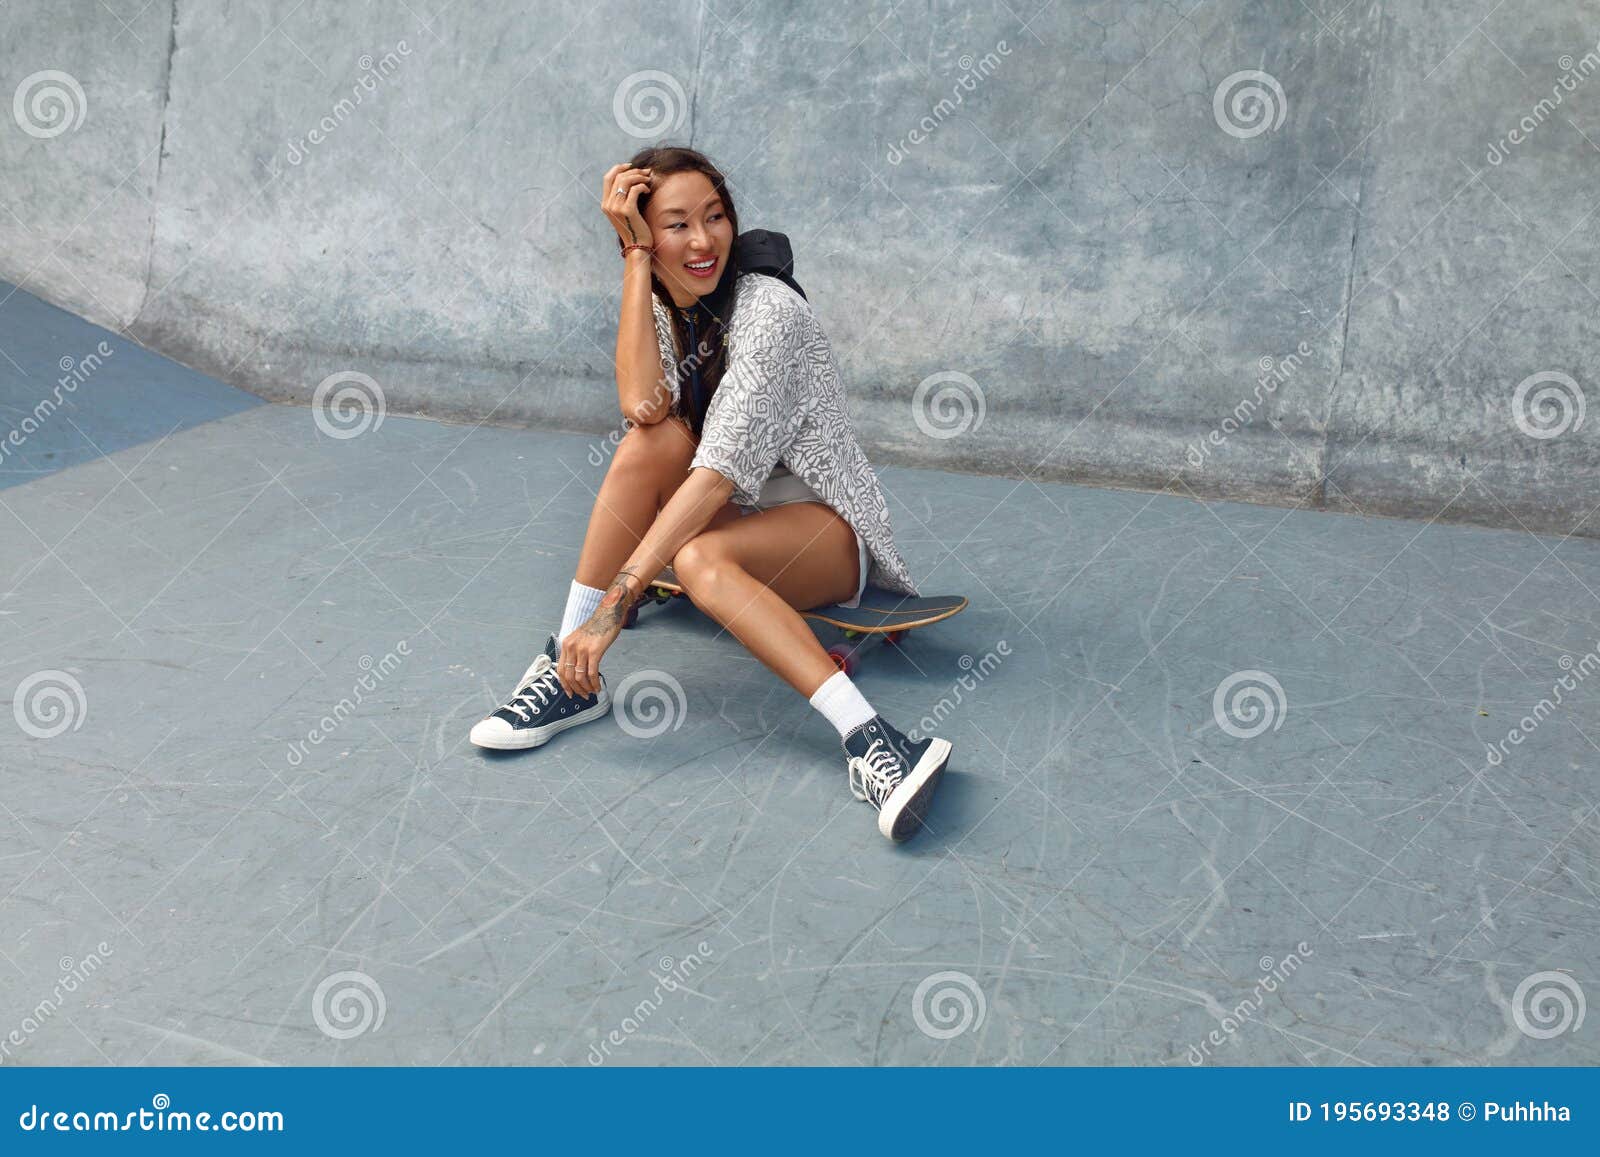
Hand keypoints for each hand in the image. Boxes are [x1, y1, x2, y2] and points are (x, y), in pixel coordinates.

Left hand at [555, 575, 637, 697]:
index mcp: (566, 645)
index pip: (560, 670)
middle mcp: (571, 647)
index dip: (565, 685)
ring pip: (580, 677)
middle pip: (569, 676)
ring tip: (592, 692)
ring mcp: (582, 649)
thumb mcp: (580, 639)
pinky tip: (598, 687)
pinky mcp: (595, 651)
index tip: (570, 692)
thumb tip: (576, 671)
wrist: (608, 615)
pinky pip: (592, 673)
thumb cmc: (597, 627)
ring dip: (586, 688)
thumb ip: (575, 652)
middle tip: (583, 696)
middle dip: (576, 689)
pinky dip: (595, 683)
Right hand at [601, 162, 653, 251]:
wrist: (637, 247)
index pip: (607, 178)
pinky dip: (643, 186)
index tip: (632, 166)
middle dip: (634, 171)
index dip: (619, 168)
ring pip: (626, 181)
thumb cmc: (635, 229)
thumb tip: (633, 179)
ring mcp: (616, 208)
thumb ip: (624, 198)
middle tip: (646, 173)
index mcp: (605, 204)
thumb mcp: (625, 212)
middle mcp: (608, 205)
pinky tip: (648, 190)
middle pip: (618, 176)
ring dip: (639, 177)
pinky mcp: (627, 210)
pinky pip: (635, 190)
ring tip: (648, 180)